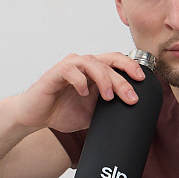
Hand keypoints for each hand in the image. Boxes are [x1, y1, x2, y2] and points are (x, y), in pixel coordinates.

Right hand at [10, 52, 143, 133]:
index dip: (131, 67)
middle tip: (130, 97)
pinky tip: (84, 92)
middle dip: (122, 79)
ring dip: (104, 79)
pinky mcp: (54, 73)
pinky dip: (80, 80)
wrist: (35, 116)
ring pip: (92, 62)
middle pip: (109, 61)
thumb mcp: (92, 113)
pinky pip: (70, 69)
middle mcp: (83, 65)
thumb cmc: (61, 111)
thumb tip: (131, 116)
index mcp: (94, 72)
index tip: (143, 81)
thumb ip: (108, 110)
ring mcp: (69, 67)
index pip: (116, 61)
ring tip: (108, 97)